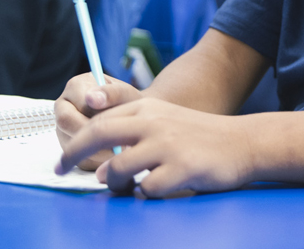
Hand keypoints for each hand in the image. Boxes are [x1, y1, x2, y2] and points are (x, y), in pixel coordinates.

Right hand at [54, 73, 141, 169]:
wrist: (133, 118)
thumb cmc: (129, 103)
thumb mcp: (127, 94)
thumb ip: (112, 93)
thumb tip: (91, 98)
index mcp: (76, 86)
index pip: (77, 104)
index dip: (97, 117)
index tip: (118, 124)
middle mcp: (64, 106)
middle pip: (67, 123)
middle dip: (93, 135)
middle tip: (118, 141)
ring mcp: (62, 128)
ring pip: (69, 144)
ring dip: (96, 150)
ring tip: (120, 149)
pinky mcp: (68, 148)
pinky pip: (76, 158)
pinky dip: (96, 160)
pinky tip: (112, 155)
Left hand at [55, 98, 254, 196]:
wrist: (243, 142)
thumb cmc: (201, 136)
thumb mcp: (166, 120)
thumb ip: (135, 130)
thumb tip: (101, 158)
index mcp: (148, 108)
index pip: (99, 121)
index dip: (75, 142)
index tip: (62, 160)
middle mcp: (154, 122)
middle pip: (98, 135)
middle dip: (73, 155)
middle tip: (60, 171)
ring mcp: (167, 145)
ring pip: (118, 168)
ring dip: (114, 183)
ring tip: (126, 187)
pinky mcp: (181, 168)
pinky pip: (146, 190)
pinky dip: (144, 195)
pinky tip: (157, 190)